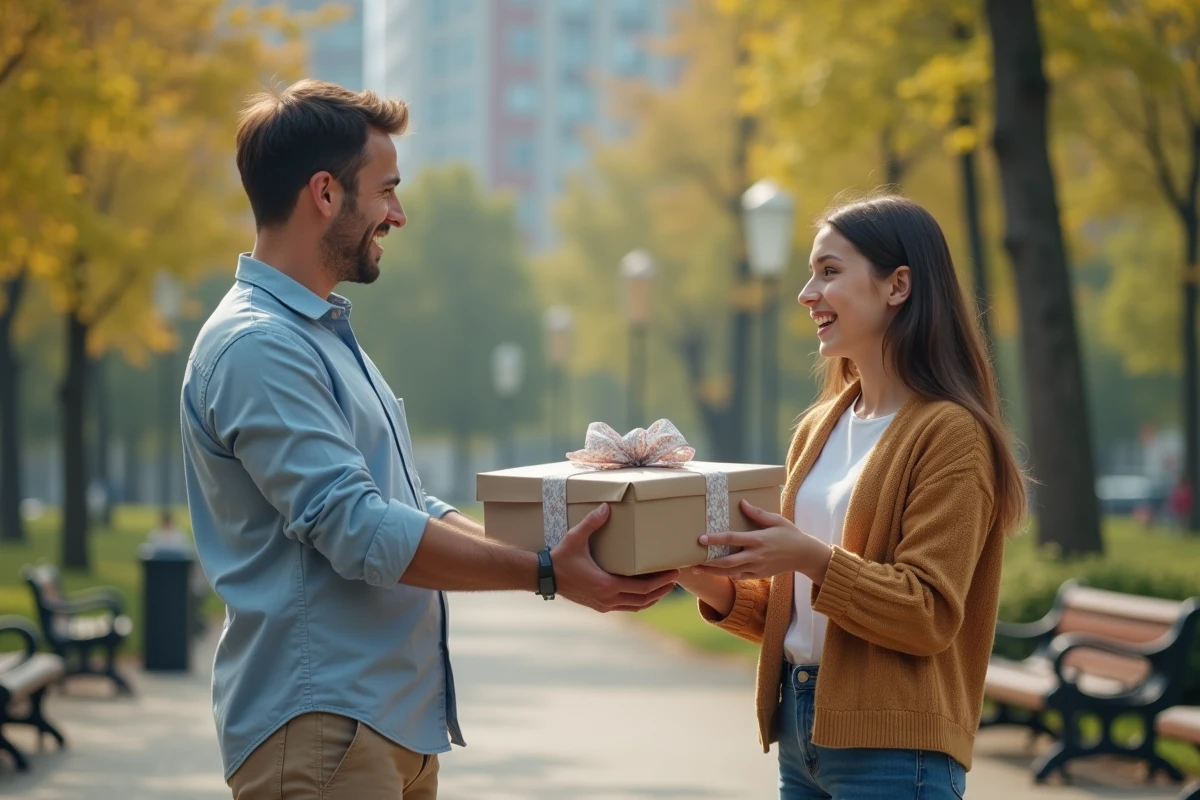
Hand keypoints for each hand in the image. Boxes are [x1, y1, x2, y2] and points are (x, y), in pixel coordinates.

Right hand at [552, 503, 679, 612]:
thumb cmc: (561, 558)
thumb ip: (592, 522)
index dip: (661, 581)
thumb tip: (607, 507)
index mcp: (607, 584)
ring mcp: (603, 605)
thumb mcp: (576, 538)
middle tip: (674, 578)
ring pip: (636, 606)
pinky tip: (644, 594)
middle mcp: (607, 598)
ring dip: (652, 598)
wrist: (545, 577)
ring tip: (664, 587)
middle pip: (644, 599)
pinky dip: (638, 602)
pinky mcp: (599, 606)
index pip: (642, 588)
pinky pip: (626, 607)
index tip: (673, 573)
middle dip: (661, 590)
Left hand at [691, 500, 830, 582]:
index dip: (715, 539)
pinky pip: (739, 577)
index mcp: (759, 540)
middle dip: (709, 562)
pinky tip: (715, 573)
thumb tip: (742, 503)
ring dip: (713, 572)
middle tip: (692, 560)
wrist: (804, 555)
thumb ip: (758, 513)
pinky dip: (727, 575)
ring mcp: (757, 568)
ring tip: (697, 569)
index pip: (732, 539)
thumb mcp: (776, 520)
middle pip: (728, 562)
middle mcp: (756, 556)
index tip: (701, 539)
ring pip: (731, 572)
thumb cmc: (790, 534)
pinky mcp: (759, 575)